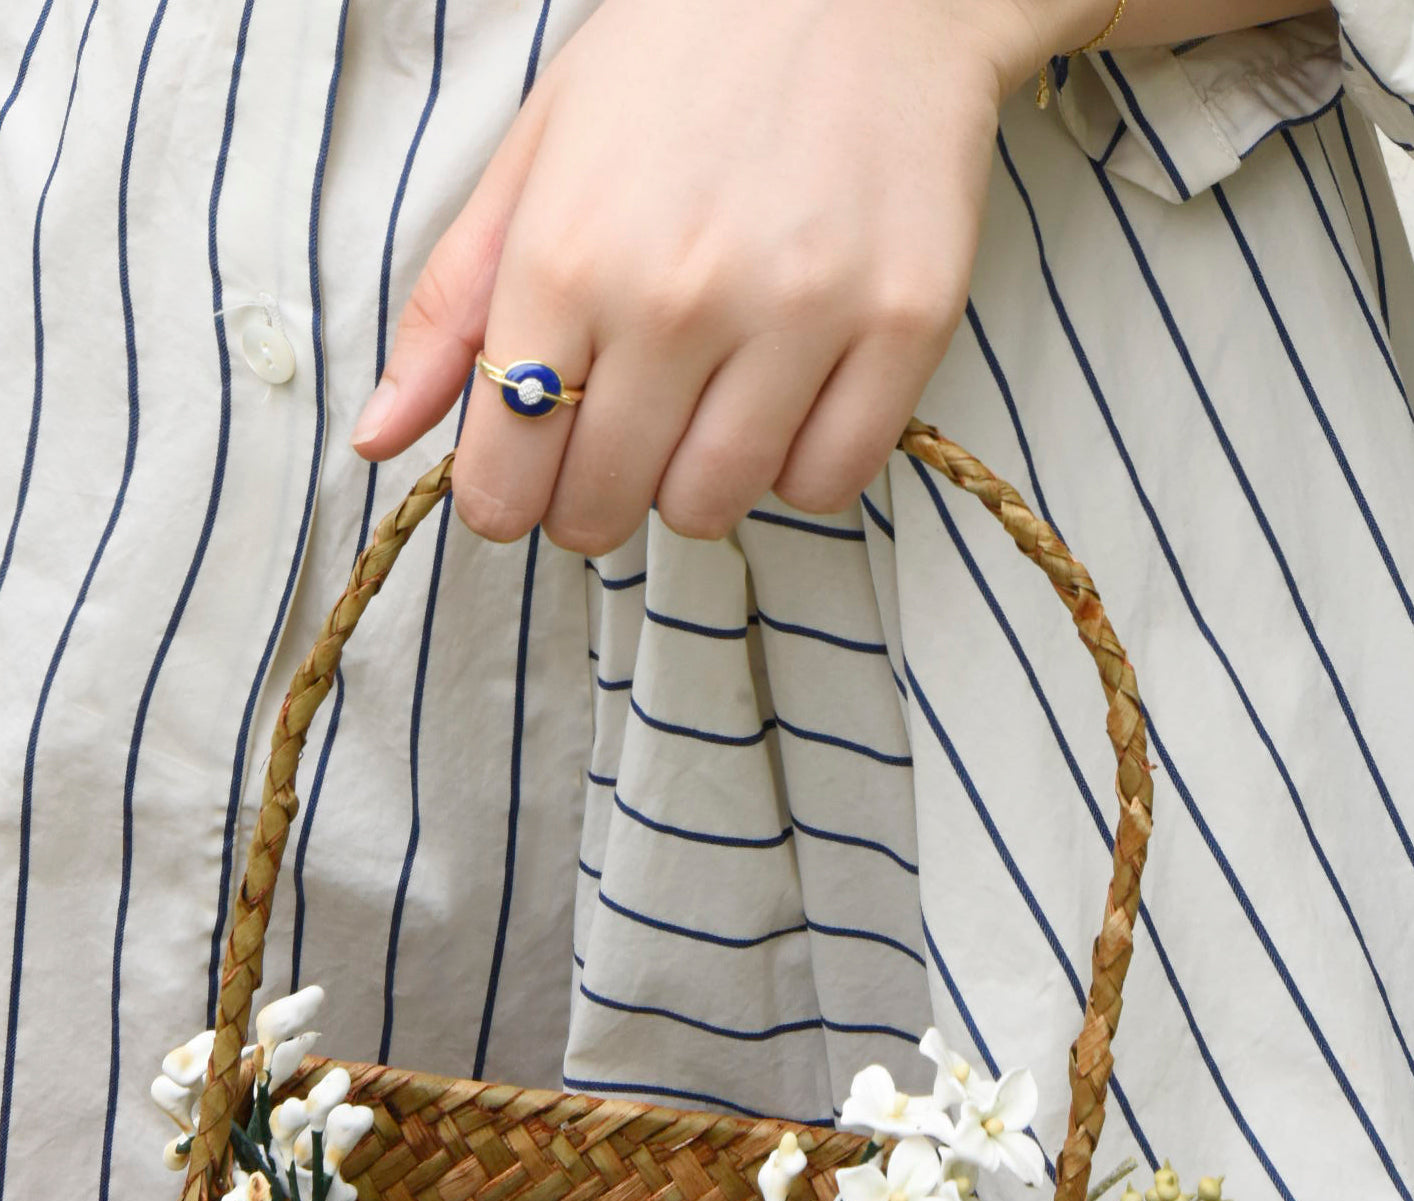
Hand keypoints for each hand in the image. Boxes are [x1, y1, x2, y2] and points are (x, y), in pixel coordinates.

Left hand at [352, 0, 1076, 552]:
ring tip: (705, 406)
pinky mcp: (904, 325)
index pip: (504, 477)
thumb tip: (380, 438)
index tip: (522, 485)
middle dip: (590, 499)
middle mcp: (677, 299)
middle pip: (605, 508)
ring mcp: (801, 315)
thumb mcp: (533, 164)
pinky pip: (829, 483)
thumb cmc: (678, 64)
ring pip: (715, 507)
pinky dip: (798, 469)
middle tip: (615, 441)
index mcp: (564, 259)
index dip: (503, 503)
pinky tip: (786, 404)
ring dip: (693, 484)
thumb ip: (450, 310)